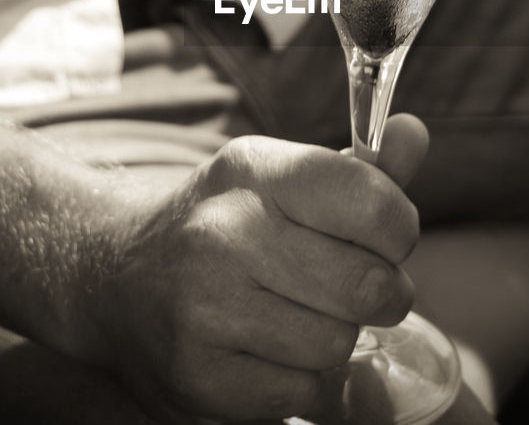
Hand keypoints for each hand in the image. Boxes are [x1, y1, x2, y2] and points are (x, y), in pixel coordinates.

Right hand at [76, 115, 429, 422]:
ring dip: (336, 340)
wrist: (113, 277)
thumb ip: (359, 170)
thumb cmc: (224, 225)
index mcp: (255, 172)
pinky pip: (304, 394)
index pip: (374, 204)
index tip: (382, 241)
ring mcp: (206, 308)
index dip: (399, 232)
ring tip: (300, 318)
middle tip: (353, 289)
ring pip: (339, 345)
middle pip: (369, 287)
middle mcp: (225, 233)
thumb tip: (415, 134)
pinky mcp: (200, 376)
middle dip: (379, 294)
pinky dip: (304, 383)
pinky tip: (273, 353)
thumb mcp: (281, 181)